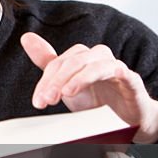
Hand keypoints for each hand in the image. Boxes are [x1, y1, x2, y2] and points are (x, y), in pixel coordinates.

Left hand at [20, 32, 157, 143]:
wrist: (129, 119)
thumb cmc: (98, 99)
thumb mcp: (67, 86)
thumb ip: (48, 64)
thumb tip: (27, 38)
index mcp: (80, 59)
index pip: (57, 64)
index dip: (45, 81)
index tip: (38, 101)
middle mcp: (96, 58)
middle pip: (73, 61)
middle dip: (56, 81)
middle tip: (46, 100)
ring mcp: (114, 66)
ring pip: (93, 64)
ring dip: (76, 79)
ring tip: (64, 94)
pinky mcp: (130, 78)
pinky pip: (117, 70)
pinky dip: (101, 75)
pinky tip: (89, 86)